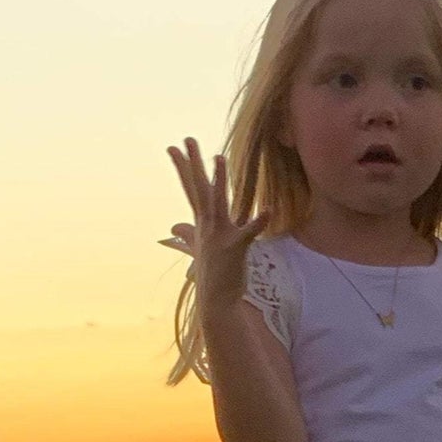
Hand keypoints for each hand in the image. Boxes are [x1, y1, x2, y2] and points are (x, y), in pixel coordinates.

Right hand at [161, 136, 268, 312]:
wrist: (216, 302)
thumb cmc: (212, 275)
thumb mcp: (198, 251)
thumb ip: (188, 235)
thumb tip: (174, 228)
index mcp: (201, 224)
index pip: (190, 190)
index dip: (182, 168)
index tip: (173, 147)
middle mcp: (207, 226)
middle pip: (199, 188)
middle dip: (193, 163)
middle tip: (188, 138)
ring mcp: (219, 236)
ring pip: (218, 202)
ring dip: (219, 180)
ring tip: (219, 157)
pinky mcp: (235, 248)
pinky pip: (249, 232)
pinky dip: (258, 221)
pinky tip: (268, 209)